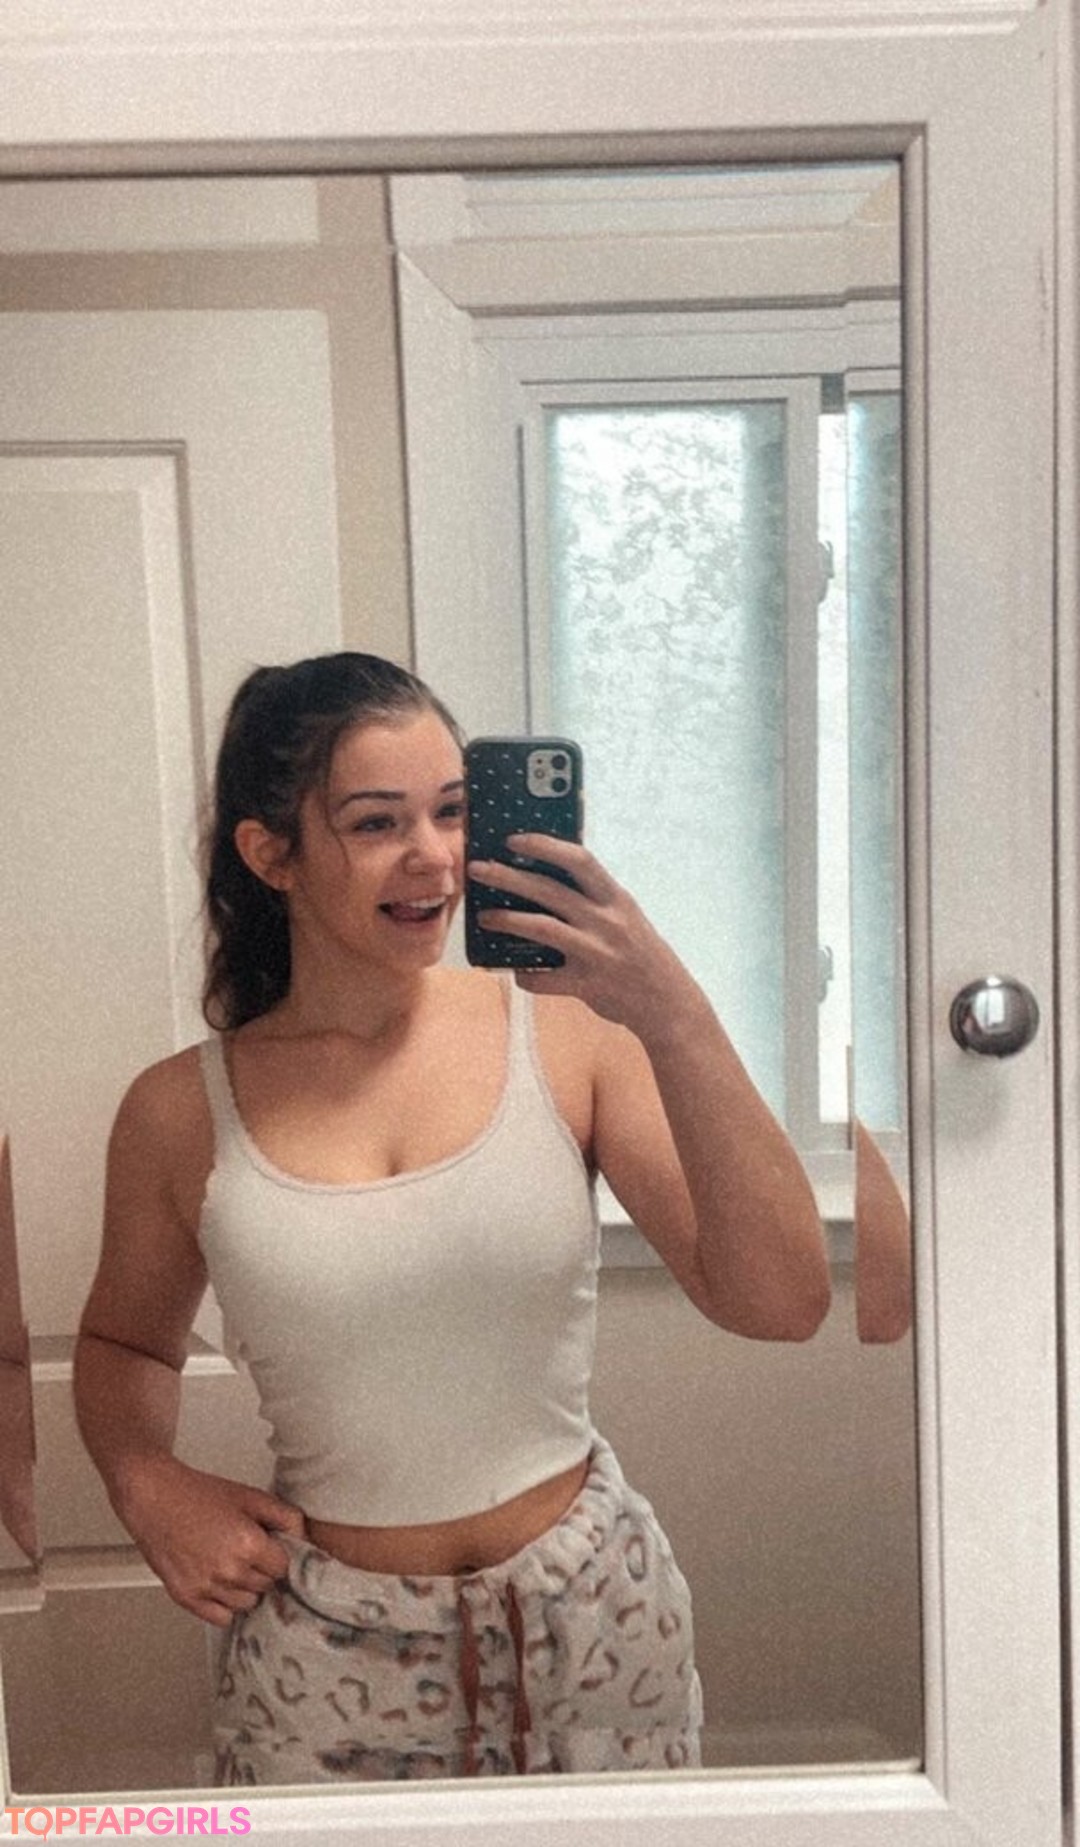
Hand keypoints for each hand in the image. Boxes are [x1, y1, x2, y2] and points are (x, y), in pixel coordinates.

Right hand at [116, 1452, 304, 1626]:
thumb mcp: (250, 1496)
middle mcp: (229, 1571)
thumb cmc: (199, 1494)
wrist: (154, 1499)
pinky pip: (221, 1618)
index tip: (270, 1548)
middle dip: (262, 1570)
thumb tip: (305, 1538)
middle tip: (246, 1551)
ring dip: (245, 1588)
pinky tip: (218, 1582)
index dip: (278, 1556)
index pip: (284, 1568)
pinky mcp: (187, 1598)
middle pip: (266, 1586)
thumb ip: (285, 1517)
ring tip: (230, 1563)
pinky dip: (224, 1605)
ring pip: (247, 1604)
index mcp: (249, 1544)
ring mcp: (206, 1588)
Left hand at [469, 832, 690, 1037]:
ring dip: (507, 920)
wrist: (667, 1002)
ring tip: (483, 917)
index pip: (579, 860)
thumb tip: (549, 876)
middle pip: (549, 890)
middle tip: (477, 869)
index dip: (544, 846)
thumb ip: (596, 898)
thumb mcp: (626, 915)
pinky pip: (545, 980)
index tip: (514, 839)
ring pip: (542, 928)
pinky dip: (526, 976)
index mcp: (616, 899)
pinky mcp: (587, 985)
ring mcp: (596, 953)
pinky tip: (516, 972)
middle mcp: (606, 921)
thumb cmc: (642, 953)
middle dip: (508, 877)